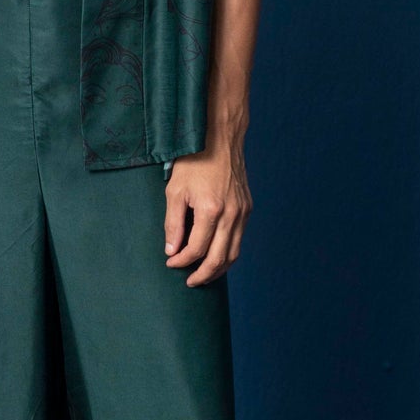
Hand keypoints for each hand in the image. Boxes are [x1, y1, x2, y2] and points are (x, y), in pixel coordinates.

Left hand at [163, 134, 251, 286]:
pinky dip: (228, 252)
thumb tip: (172, 250)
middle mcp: (232, 215)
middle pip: (219, 259)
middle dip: (203, 275)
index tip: (171, 263)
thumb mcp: (175, 190)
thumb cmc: (194, 160)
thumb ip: (173, 224)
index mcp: (211, 210)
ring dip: (219, 269)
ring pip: (234, 253)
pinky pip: (239, 239)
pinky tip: (216, 255)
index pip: (197, 249)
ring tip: (203, 275)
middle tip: (190, 282)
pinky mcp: (247, 208)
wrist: (220, 138)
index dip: (182, 261)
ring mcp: (243, 212)